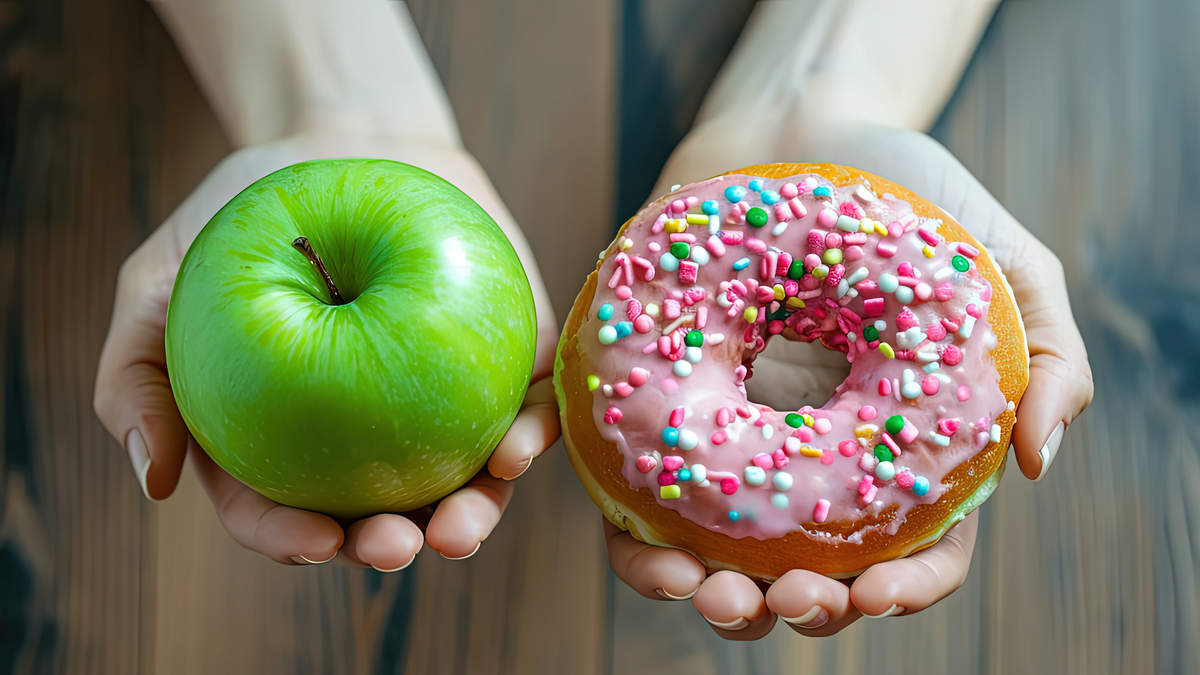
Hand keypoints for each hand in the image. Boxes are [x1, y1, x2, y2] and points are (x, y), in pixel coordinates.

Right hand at [94, 132, 558, 568]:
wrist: (342, 137)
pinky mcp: (508, 357)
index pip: (282, 507)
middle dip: (391, 544)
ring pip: (464, 479)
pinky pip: (527, 405)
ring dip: (472, 515)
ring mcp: (444, 400)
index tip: (318, 539)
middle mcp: (368, 433)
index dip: (296, 538)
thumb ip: (137, 375)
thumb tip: (156, 482)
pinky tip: (517, 447)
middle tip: (399, 545)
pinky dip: (529, 434)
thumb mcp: (160, 282)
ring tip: (464, 525)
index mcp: (285, 437)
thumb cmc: (239, 216)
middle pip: (380, 511)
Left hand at [606, 123, 1092, 637]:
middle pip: (808, 571)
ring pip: (716, 552)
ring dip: (703, 592)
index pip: (912, 553)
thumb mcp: (1002, 263)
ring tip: (692, 587)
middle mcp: (813, 463)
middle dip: (790, 607)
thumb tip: (1036, 461)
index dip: (899, 591)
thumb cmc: (910, 194)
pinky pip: (637, 491)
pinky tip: (633, 538)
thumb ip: (1047, 354)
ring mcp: (734, 440)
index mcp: (896, 455)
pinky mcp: (661, 407)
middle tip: (767, 602)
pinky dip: (630, 534)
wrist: (800, 126)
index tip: (872, 593)